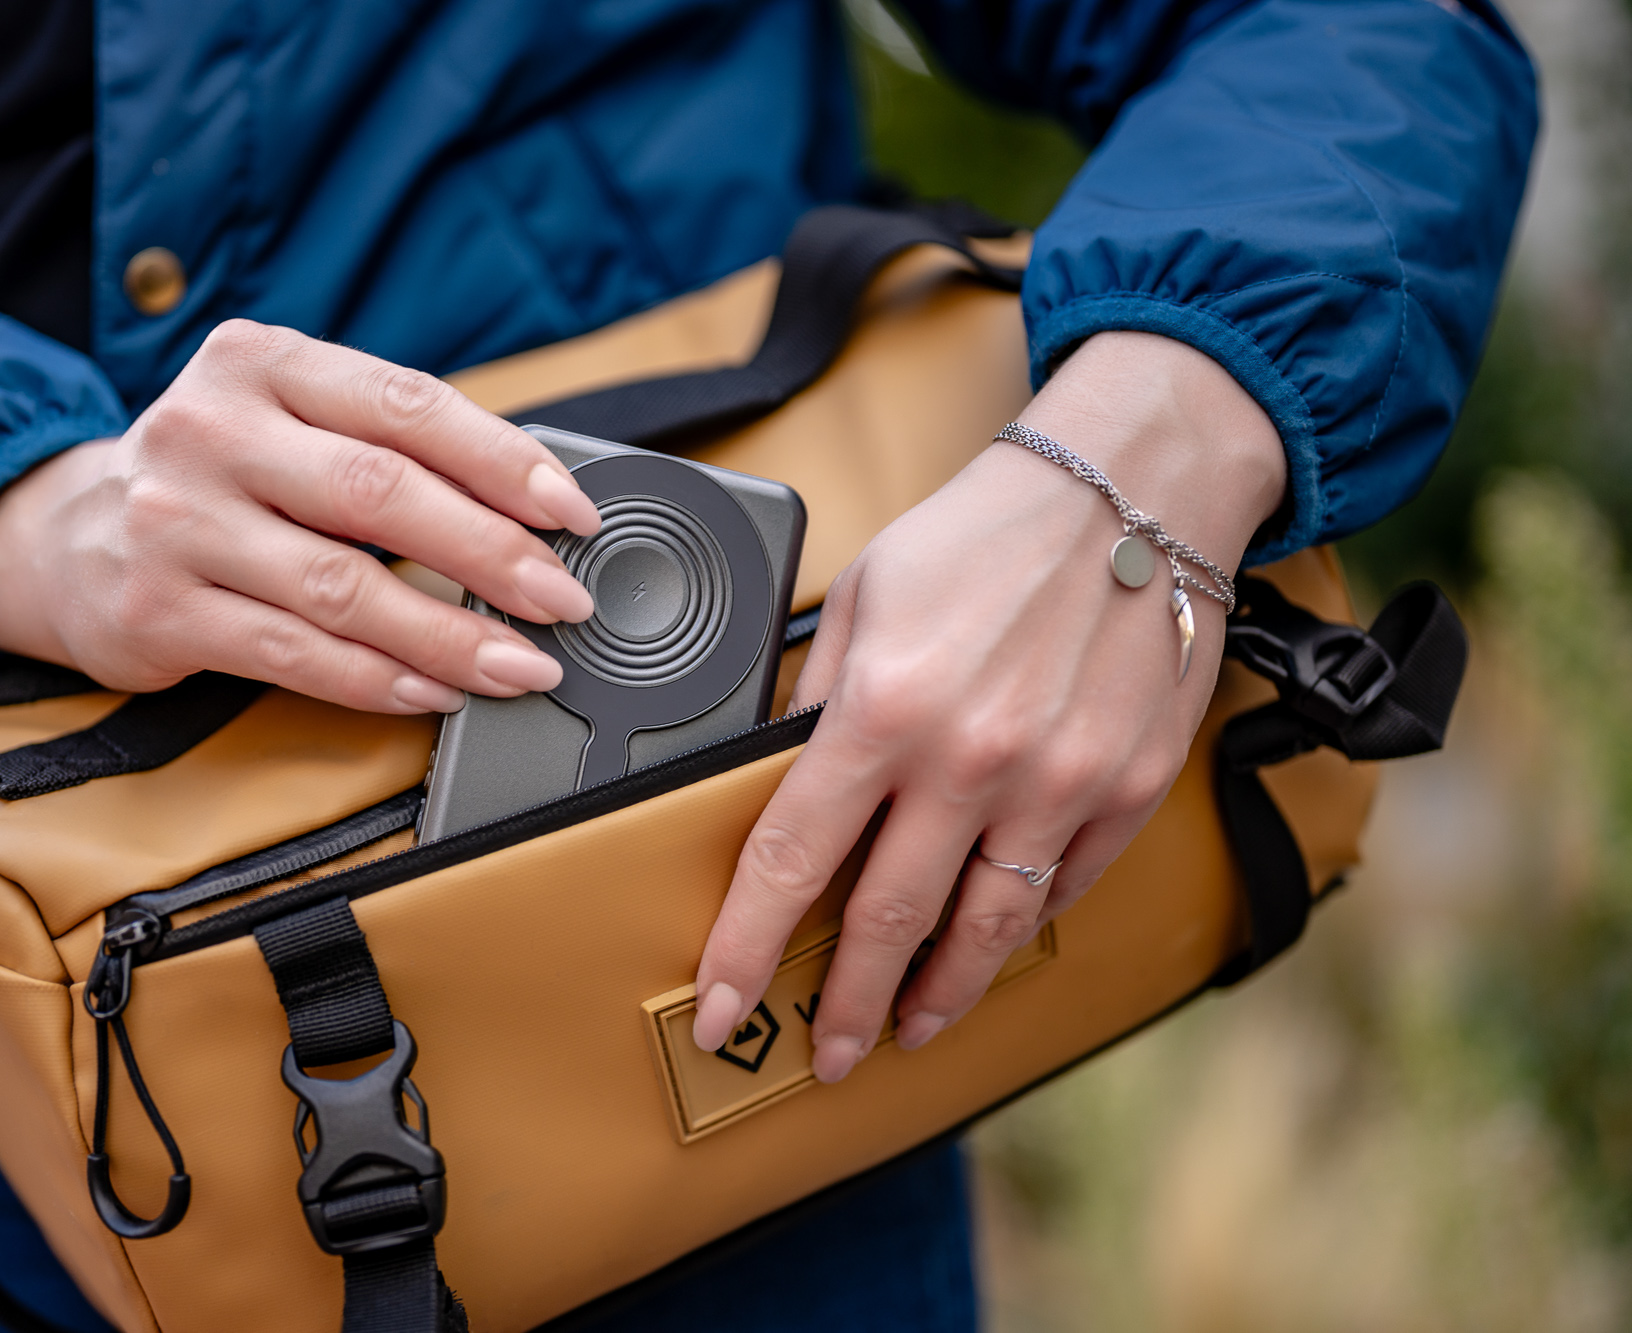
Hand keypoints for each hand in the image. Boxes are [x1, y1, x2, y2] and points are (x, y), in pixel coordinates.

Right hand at [0, 320, 601, 712]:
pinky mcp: (159, 609)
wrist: (63, 537)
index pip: (407, 405)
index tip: (572, 511)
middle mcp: (212, 430)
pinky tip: (435, 693)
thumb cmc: (220, 478)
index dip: (503, 461)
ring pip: (342, 587)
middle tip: (564, 599)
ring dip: (449, 636)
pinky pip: (294, 653)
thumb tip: (535, 508)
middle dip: (493, 554)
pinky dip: (379, 680)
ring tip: (519, 665)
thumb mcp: (285, 421)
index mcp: (262, 362)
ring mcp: (177, 521)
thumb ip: (387, 445)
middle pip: (381, 493)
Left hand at [690, 332, 1287, 1081]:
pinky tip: (989, 943)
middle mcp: (968, 758)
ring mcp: (1056, 782)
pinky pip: (1061, 886)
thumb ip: (816, 701)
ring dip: (938, 994)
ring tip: (908, 1028)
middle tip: (824, 1051)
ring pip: (983, 928)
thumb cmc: (984, 536)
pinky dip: (1018, 925)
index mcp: (883, 708)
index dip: (747, 946)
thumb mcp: (862, 597)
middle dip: (845, 1003)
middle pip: (888, 919)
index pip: (792, 859)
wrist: (1129, 493)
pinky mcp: (1125, 788)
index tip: (720, 1004)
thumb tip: (776, 782)